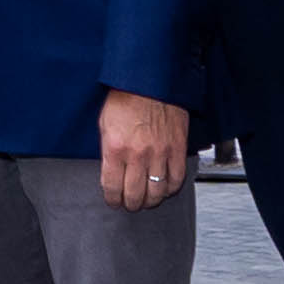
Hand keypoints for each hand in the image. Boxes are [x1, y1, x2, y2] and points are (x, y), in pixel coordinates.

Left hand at [94, 86, 191, 212]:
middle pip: (134, 195)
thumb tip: (110, 172)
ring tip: (147, 199)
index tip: (113, 200)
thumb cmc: (126, 97)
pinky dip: (170, 189)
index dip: (112, 199)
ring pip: (157, 192)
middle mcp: (137, 154)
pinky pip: (176, 179)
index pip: (111, 187)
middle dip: (131, 204)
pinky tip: (165, 188)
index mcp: (115, 148)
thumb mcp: (105, 124)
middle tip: (130, 203)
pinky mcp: (178, 149)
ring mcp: (160, 153)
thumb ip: (107, 151)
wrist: (151, 80)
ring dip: (151, 201)